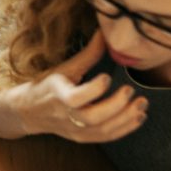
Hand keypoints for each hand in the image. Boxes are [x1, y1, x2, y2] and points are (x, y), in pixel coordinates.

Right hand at [4, 32, 146, 142]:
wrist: (29, 111)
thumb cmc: (47, 85)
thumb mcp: (64, 68)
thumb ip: (88, 54)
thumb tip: (105, 32)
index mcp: (57, 95)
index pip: (75, 98)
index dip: (93, 90)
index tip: (107, 76)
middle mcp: (65, 116)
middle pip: (93, 118)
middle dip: (116, 106)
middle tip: (130, 91)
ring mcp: (74, 130)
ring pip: (102, 130)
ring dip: (126, 119)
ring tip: (141, 104)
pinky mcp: (82, 138)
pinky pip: (106, 137)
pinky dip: (125, 129)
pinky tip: (138, 117)